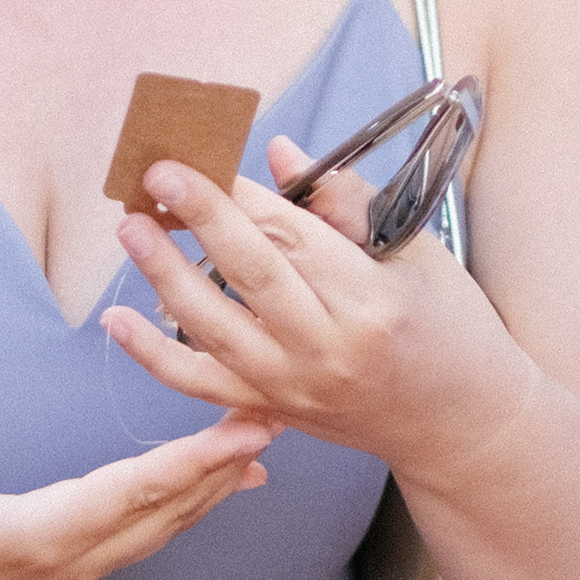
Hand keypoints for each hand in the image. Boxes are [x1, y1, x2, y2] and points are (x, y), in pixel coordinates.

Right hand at [0, 402, 274, 579]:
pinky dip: (183, 505)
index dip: (199, 457)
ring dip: (213, 485)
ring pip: (162, 526)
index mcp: (41, 537)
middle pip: (169, 509)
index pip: (139, 491)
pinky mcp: (60, 568)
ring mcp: (69, 570)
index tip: (252, 426)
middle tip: (282, 412)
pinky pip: (143, 534)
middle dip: (227, 463)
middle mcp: (69, 560)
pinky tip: (205, 488)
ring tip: (261, 444)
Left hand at [98, 139, 538, 483]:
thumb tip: (278, 153)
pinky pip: (201, 385)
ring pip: (213, 331)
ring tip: (132, 229)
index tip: (200, 155)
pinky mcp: (274, 412)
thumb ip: (346, 204)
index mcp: (372, 302)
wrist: (463, 426)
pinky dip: (152, 356)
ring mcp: (296, 388)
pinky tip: (116, 320)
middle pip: (249, 275)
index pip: (292, 236)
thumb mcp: (418, 254)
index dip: (239, 194)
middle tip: (155, 177)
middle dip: (198, 220)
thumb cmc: (453, 331)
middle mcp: (329, 350)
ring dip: (164, 277)